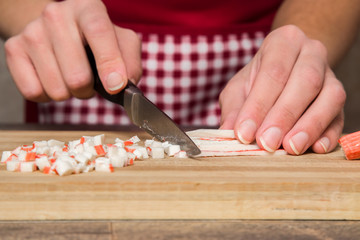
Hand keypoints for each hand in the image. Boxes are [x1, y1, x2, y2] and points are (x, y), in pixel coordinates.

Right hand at [4, 0, 141, 101]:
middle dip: (89, 90)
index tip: (115, 86)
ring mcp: (32, 32)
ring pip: (57, 89)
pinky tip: (53, 79)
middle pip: (77, 75)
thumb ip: (131, 62)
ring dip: (69, 94)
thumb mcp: (121, 43)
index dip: (109, 62)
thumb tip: (124, 84)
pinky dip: (48, 96)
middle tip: (90, 82)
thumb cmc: (95, 41)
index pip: (99, 32)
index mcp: (88, 8)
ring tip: (71, 78)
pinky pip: (34, 92)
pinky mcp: (14, 49)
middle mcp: (57, 15)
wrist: (56, 30)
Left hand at [219, 25, 345, 154]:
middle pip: (305, 81)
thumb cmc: (257, 81)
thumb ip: (234, 108)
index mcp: (284, 42)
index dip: (259, 105)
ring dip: (310, 126)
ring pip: (330, 97)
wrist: (287, 69)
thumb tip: (229, 132)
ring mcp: (331, 75)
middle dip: (284, 115)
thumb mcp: (238, 88)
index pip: (273, 72)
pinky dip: (329, 134)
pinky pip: (340, 116)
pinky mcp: (339, 100)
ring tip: (291, 148)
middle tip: (267, 143)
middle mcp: (312, 52)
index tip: (244, 133)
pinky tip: (315, 148)